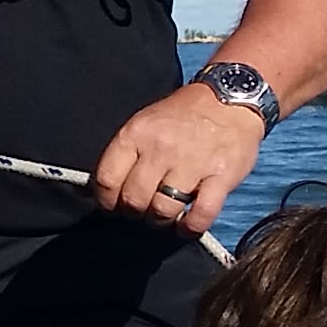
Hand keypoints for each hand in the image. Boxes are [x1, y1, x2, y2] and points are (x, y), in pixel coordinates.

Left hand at [92, 79, 266, 235]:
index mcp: (136, 134)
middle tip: (141, 212)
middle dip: (134, 213)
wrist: (230, 98)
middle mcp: (161, 149)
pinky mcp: (221, 177)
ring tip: (164, 217)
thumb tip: (96, 190)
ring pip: (163, 210)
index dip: (106, 201)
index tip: (112, 207)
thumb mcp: (144, 123)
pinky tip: (186, 227)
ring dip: (160, 220)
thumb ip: (124, 154)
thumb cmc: (183, 115)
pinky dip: (191, 227)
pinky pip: (201, 214)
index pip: (107, 179)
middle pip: (133, 199)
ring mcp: (192, 164)